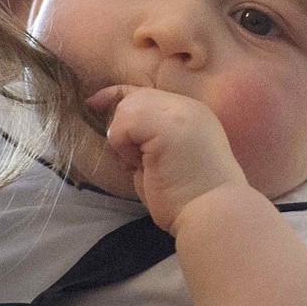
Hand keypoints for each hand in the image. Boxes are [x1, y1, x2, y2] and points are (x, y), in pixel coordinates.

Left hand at [87, 86, 246, 232]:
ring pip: (126, 108)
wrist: (212, 212)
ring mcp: (180, 111)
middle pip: (133, 97)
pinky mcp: (167, 124)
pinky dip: (124, 146)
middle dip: (122, 127)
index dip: (116, 96)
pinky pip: (124, 124)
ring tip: (146, 164)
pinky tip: (143, 164)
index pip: (145, 93)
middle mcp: (188, 106)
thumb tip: (114, 125)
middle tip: (138, 160)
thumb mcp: (166, 157)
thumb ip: (148, 136)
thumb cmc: (186, 198)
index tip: (94, 103)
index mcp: (191, 114)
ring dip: (124, 140)